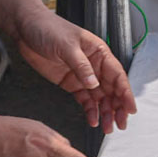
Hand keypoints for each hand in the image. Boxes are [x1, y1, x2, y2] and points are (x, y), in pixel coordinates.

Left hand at [14, 8, 136, 132]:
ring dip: (105, 112)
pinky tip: (93, 120)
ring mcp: (82, 75)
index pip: (117, 75)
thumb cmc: (48, 29)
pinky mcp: (70, 83)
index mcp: (98, 52)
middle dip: (118, 107)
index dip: (125, 92)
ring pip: (100, 97)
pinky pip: (85, 100)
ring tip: (107, 128)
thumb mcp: (66, 46)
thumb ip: (81, 66)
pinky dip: (90, 111)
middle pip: (111, 89)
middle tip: (120, 124)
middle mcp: (94, 65)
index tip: (131, 108)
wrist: (27, 29)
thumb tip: (94, 83)